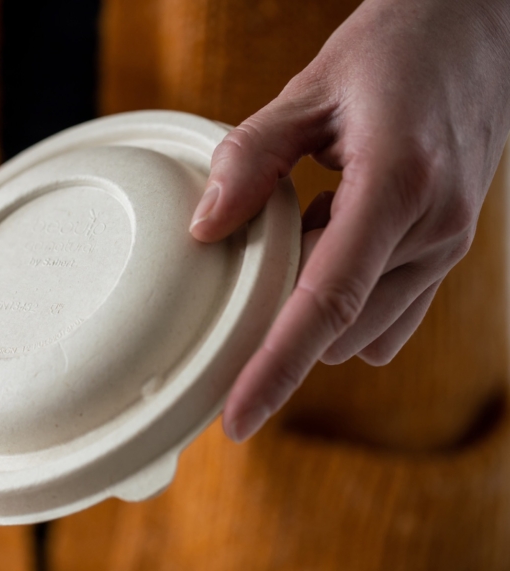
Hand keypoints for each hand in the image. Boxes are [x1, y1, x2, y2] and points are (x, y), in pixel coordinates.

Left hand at [189, 0, 509, 441]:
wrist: (477, 33)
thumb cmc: (395, 53)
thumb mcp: (309, 90)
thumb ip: (250, 159)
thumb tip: (204, 230)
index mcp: (397, 187)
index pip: (327, 304)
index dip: (276, 369)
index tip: (237, 420)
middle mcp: (433, 230)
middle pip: (338, 329)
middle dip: (281, 330)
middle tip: (235, 288)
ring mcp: (448, 246)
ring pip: (362, 329)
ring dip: (313, 311)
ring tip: (296, 237)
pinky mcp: (447, 252)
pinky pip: (389, 316)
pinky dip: (344, 306)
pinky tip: (325, 249)